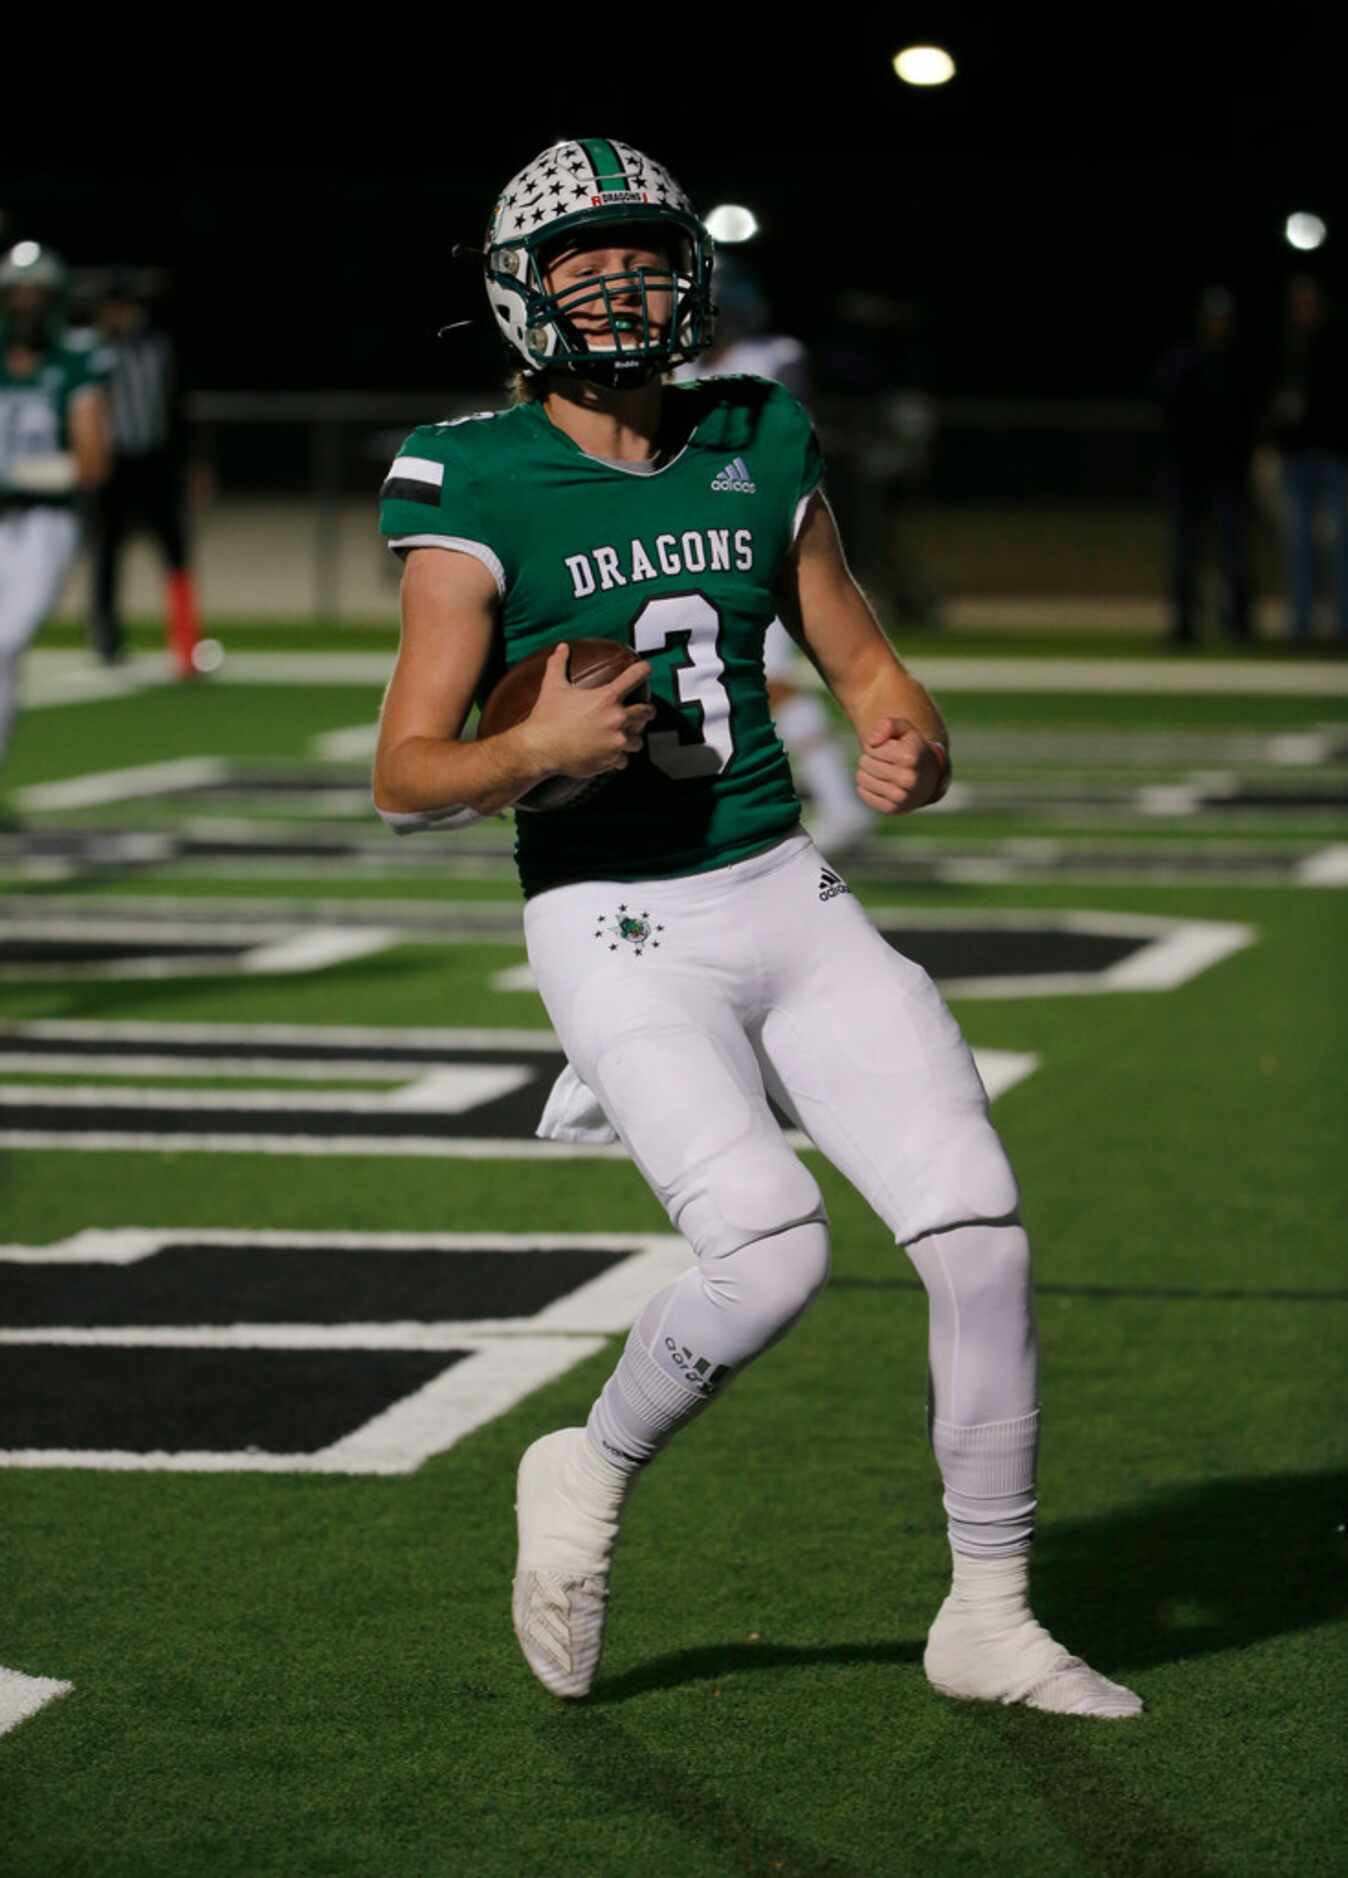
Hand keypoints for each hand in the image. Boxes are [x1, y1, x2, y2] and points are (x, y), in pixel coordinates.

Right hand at [521, 643, 655, 778]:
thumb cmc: (547, 716)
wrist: (540, 749)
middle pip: (646, 712)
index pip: (634, 677)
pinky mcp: (611, 760)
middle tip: (646, 712)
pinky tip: (613, 756)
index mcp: (606, 698)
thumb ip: (558, 664)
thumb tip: (561, 647)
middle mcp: (616, 719)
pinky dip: (619, 758)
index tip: (647, 669)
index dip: (643, 670)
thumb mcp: (553, 687)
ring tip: (627, 738)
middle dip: (647, 711)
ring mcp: (616, 741)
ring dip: (633, 738)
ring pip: (638, 740)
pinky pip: (624, 760)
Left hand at [856, 716, 945, 814]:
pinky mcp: (892, 809)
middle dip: (870, 758)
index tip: (887, 748)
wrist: (928, 778)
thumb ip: (888, 725)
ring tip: (881, 771)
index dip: (875, 745)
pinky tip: (879, 783)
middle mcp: (908, 779)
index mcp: (911, 757)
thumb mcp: (905, 730)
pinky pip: (863, 792)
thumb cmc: (911, 749)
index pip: (870, 747)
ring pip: (861, 778)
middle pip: (864, 763)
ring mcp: (901, 797)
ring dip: (867, 771)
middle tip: (884, 760)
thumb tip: (871, 741)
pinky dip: (866, 786)